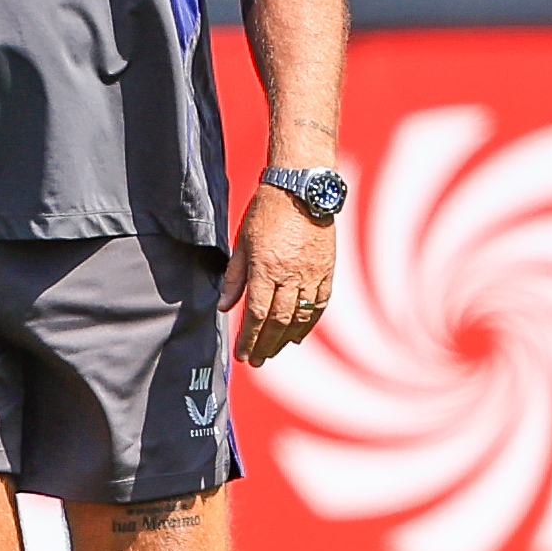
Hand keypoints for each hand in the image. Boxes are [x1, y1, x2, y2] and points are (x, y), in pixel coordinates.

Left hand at [219, 182, 335, 366]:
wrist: (301, 190)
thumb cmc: (265, 211)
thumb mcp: (241, 240)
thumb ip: (234, 276)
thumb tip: (225, 306)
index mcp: (265, 267)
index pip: (256, 313)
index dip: (249, 337)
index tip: (242, 353)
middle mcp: (290, 274)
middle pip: (278, 321)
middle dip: (265, 345)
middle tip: (256, 360)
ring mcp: (312, 274)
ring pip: (300, 317)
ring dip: (285, 340)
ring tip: (273, 352)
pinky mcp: (327, 271)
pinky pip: (319, 304)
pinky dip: (308, 323)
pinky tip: (297, 336)